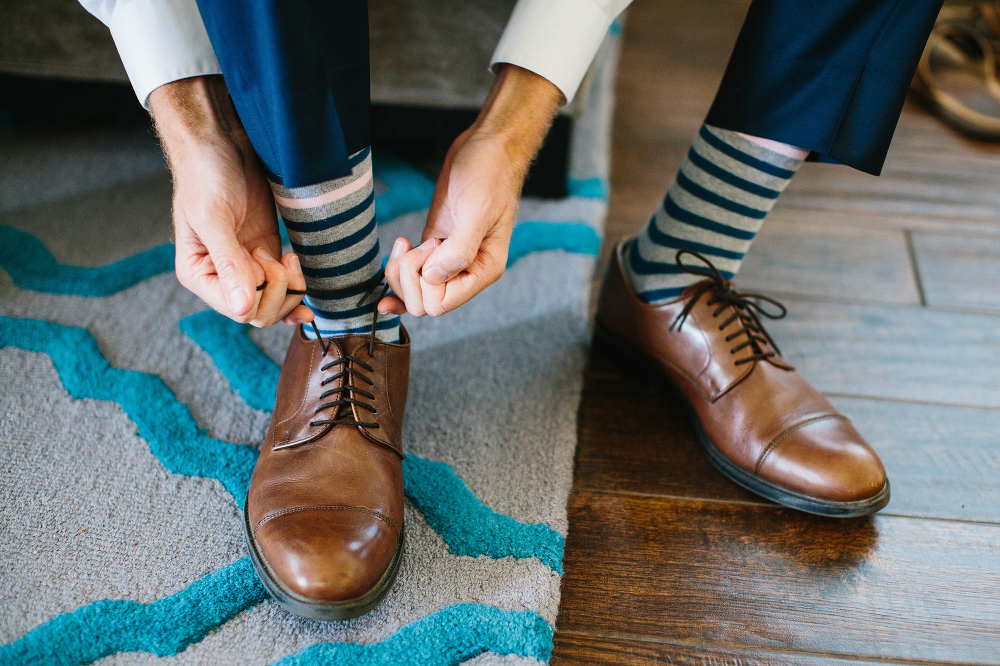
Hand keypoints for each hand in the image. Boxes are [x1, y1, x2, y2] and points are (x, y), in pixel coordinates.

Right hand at [148, 76, 312, 327]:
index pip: (237, 309)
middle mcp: (221, 277)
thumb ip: (228, 262)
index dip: (260, 293)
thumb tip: (241, 306)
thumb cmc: (205, 176)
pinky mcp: (267, 255)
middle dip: (278, 290)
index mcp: (199, 273)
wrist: (222, 145)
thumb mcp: (213, 218)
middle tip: (279, 256)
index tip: (263, 258)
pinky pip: (285, 287)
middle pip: (259, 312)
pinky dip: (297, 289)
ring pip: (275, 303)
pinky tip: (304, 283)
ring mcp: (247, 268)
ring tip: (288, 256)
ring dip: (290, 287)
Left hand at [381, 129, 516, 315]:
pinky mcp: (434, 246)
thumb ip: (459, 250)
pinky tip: (400, 245)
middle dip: (409, 278)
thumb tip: (434, 279)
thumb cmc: (490, 174)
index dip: (425, 283)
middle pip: (424, 303)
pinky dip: (398, 266)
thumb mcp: (477, 212)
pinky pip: (411, 273)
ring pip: (413, 290)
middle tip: (416, 245)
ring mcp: (448, 259)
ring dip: (400, 270)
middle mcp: (467, 271)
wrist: (486, 147)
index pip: (442, 303)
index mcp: (484, 269)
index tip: (432, 247)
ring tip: (407, 241)